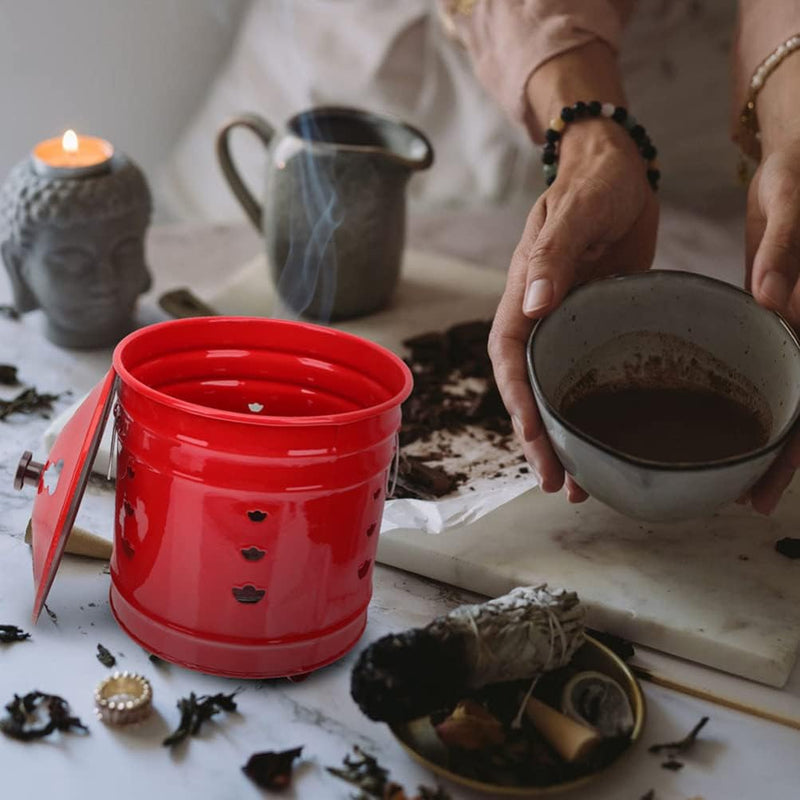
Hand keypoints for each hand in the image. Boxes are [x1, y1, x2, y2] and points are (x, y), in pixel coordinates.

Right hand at [488, 122, 658, 500]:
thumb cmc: (593, 184)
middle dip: (537, 438)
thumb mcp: (574, 212)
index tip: (535, 438)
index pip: (510, 358)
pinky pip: (586, 375)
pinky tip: (604, 439)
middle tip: (557, 484)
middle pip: (528, 388)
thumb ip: (552, 256)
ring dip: (561, 436)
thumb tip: (533, 305)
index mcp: (525, 293)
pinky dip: (590, 411)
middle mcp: (540, 316)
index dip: (519, 401)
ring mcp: (567, 324)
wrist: (618, 168)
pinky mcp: (595, 325)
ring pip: (555, 390)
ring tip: (577, 484)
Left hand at [744, 140, 799, 513]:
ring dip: (770, 438)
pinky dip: (760, 397)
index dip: (793, 448)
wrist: (799, 165)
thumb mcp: (791, 206)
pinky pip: (774, 366)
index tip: (764, 489)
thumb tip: (774, 300)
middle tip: (748, 500)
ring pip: (791, 394)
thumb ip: (786, 254)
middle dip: (781, 459)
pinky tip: (735, 419)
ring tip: (737, 477)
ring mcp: (799, 328)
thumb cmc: (798, 179)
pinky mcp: (781, 320)